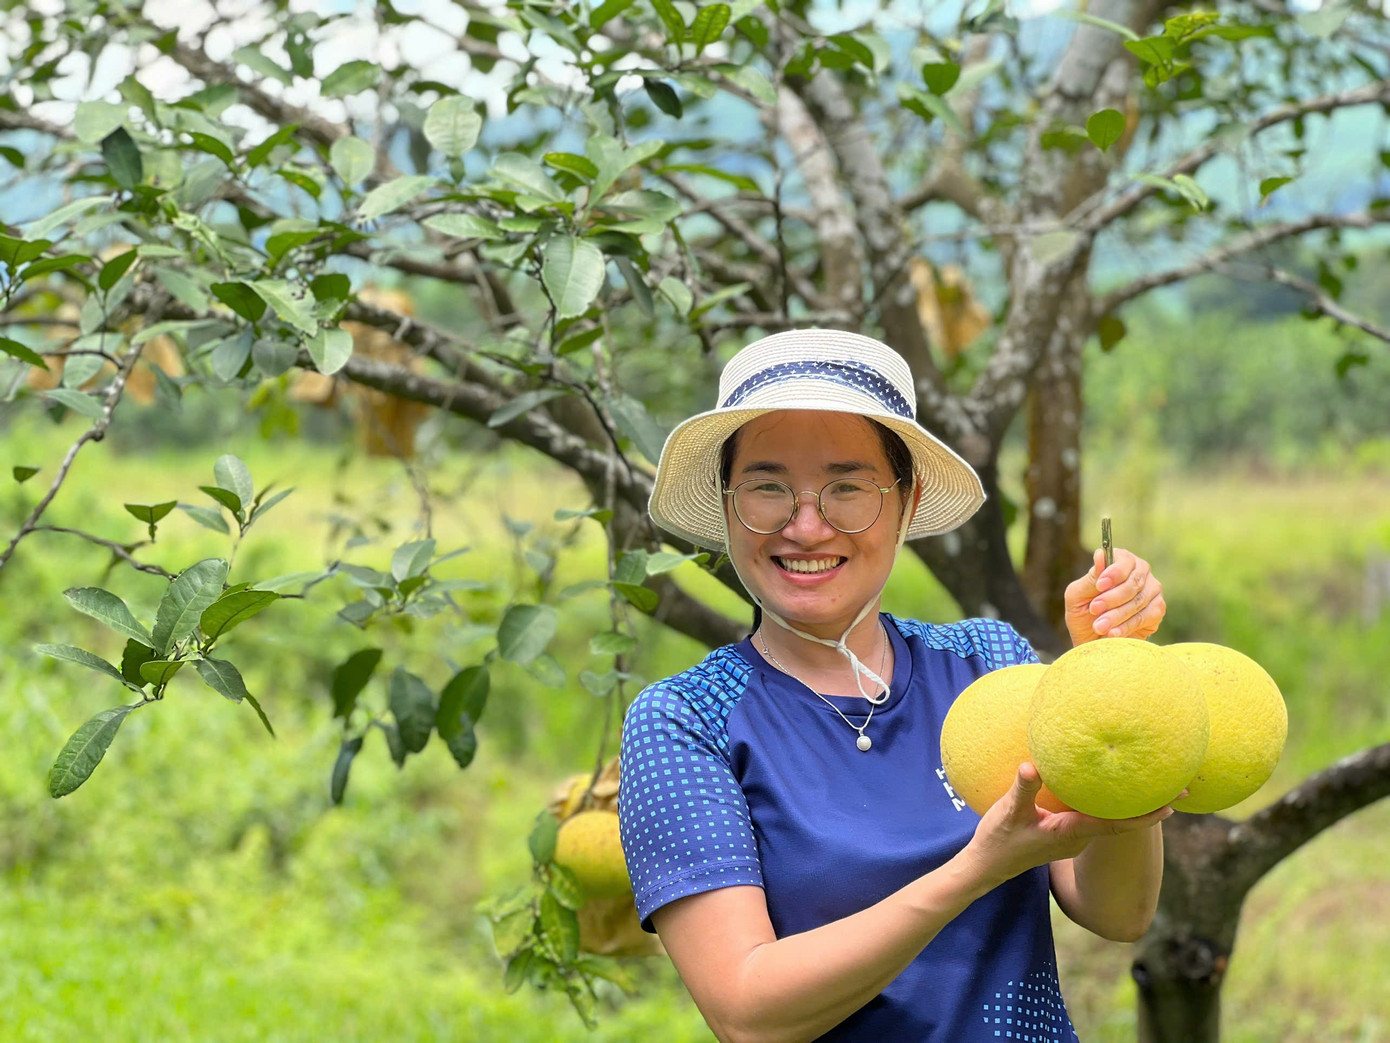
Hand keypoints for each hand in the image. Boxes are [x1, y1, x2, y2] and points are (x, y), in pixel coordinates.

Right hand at [959, 763, 1173, 892]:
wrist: (988, 867)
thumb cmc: (999, 841)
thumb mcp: (1007, 812)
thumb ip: (1023, 788)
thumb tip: (1031, 765)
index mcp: (1072, 832)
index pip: (1117, 824)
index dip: (1145, 816)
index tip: (1171, 806)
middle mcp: (1079, 837)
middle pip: (1121, 821)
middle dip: (1148, 805)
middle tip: (1176, 787)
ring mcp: (1074, 838)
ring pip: (1108, 819)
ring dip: (1129, 804)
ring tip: (1149, 782)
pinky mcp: (1065, 834)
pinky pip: (1094, 818)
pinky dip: (1108, 804)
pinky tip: (1108, 788)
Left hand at [1063, 547, 1165, 646]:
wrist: (1091, 640)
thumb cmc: (1083, 613)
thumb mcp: (1078, 595)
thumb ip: (1090, 578)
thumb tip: (1099, 554)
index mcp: (1120, 561)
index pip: (1124, 560)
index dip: (1113, 573)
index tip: (1100, 585)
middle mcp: (1140, 572)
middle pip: (1133, 582)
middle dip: (1111, 598)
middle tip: (1094, 609)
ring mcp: (1152, 590)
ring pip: (1138, 601)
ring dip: (1116, 615)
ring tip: (1099, 625)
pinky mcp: (1157, 610)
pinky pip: (1145, 616)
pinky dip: (1127, 626)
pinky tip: (1113, 633)